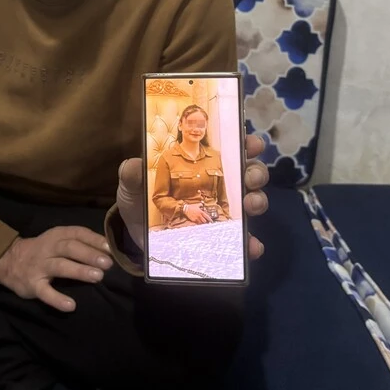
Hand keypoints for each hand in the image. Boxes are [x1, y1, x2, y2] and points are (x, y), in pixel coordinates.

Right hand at [0, 226, 112, 312]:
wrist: (8, 261)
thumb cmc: (42, 250)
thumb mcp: (56, 240)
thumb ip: (78, 243)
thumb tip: (108, 250)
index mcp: (56, 236)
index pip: (76, 233)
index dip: (93, 239)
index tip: (110, 248)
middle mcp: (47, 248)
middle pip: (69, 248)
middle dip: (89, 254)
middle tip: (108, 263)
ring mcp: (39, 267)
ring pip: (60, 267)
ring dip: (79, 271)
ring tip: (98, 277)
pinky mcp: (32, 285)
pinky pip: (45, 292)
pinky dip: (57, 299)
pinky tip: (71, 306)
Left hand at [117, 135, 270, 256]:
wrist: (137, 236)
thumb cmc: (140, 200)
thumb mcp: (132, 185)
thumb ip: (132, 174)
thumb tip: (134, 164)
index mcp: (201, 164)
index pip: (230, 148)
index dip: (246, 143)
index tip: (250, 143)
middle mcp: (219, 184)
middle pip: (249, 172)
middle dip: (255, 172)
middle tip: (248, 178)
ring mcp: (223, 211)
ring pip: (253, 201)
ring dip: (257, 201)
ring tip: (249, 206)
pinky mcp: (223, 237)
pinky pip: (244, 239)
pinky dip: (252, 243)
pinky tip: (251, 246)